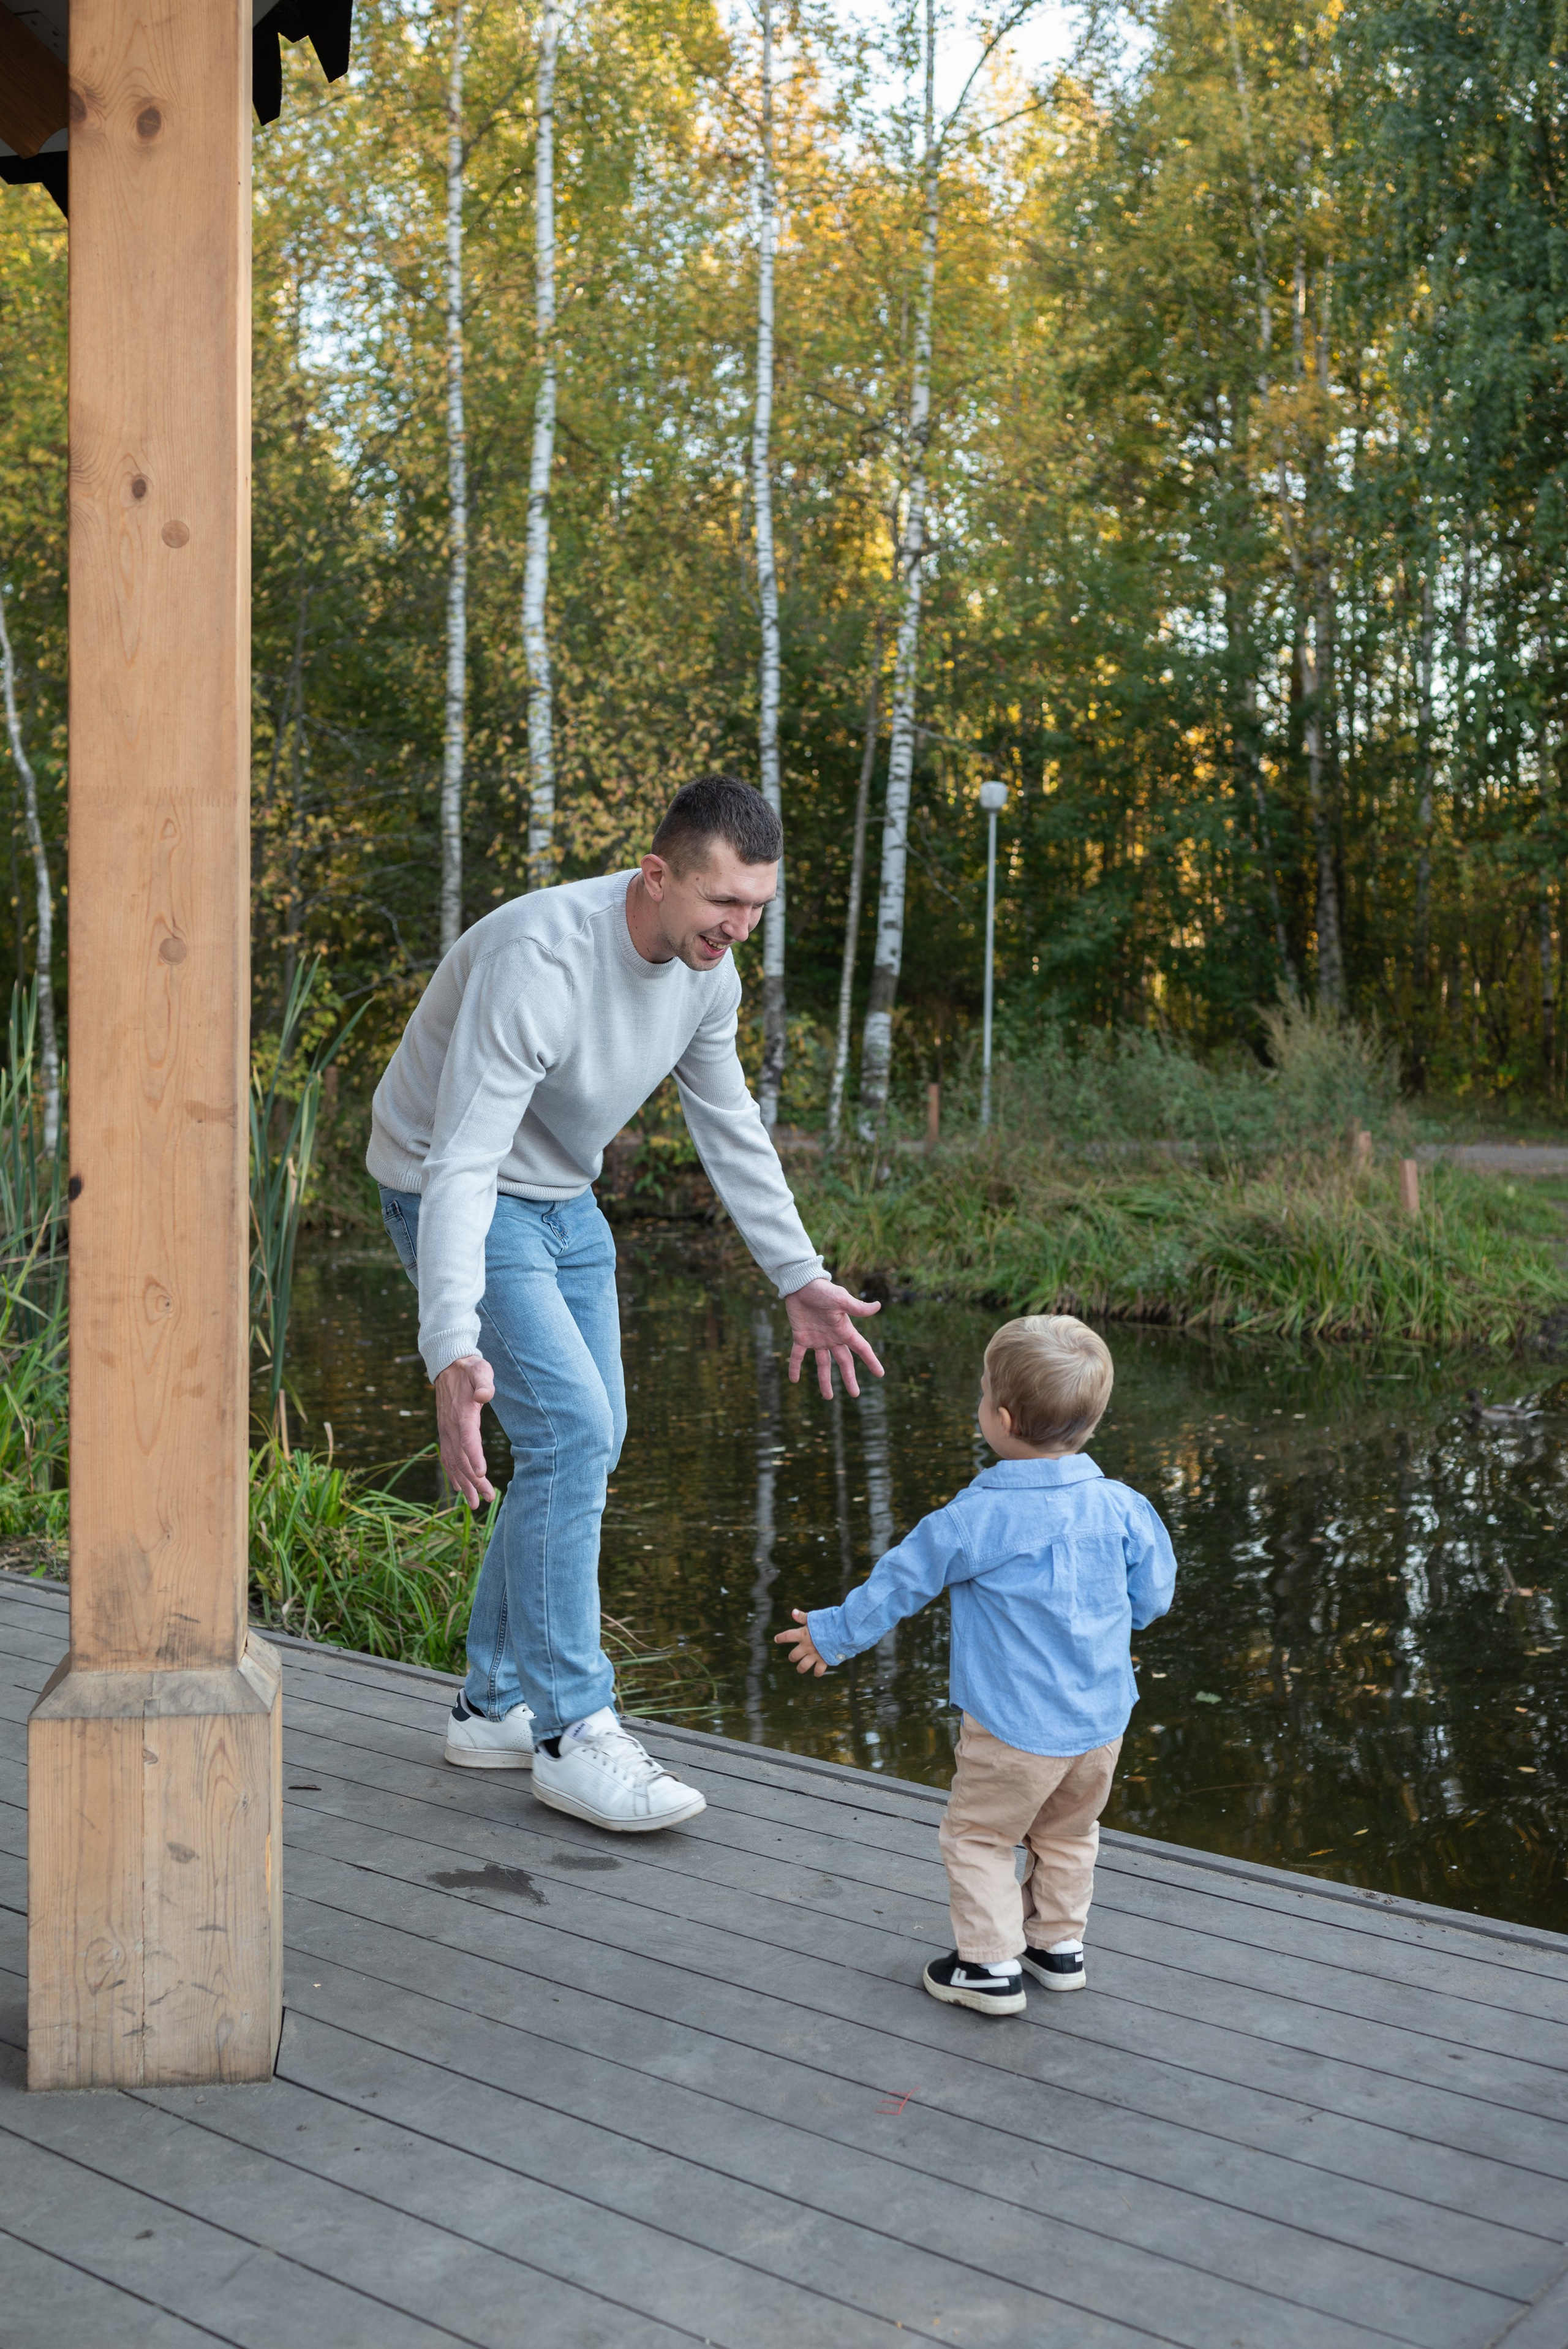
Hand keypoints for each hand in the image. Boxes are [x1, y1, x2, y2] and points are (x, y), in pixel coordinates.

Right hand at [434, 1353, 496, 1507]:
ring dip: (464, 1484)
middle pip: (461, 1458)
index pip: (467, 1439)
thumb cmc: (469, 1369)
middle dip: (474, 1481)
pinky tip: (461, 1490)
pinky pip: (447, 1458)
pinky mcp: (445, 1433)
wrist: (448, 1366)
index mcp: (461, 1414)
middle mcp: (451, 1427)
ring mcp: (446, 1432)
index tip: (482, 1474)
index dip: (474, 1457)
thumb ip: (484, 1381)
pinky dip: (453, 1476)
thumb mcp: (480, 1369)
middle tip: (488, 1498)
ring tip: (476, 1504)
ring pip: (453, 1463)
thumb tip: (485, 1395)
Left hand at [774, 1608, 828, 1676]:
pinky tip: (817, 1672)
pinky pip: (818, 1671)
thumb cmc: (830, 1622)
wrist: (844, 1631)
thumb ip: (803, 1617)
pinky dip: (817, 1672)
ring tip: (800, 1668)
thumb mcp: (815, 1617)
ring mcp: (815, 1655)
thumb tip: (792, 1612)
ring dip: (801, 1668)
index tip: (776, 1639)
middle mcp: (807, 1646)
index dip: (781, 1638)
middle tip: (793, 1657)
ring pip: (803, 1666)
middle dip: (792, 1657)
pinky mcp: (824, 1661)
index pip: (787, 1636)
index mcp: (803, 1634)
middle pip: (793, 1655)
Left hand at [784, 1276, 883, 1399]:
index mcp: (844, 1330)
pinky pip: (797, 1355)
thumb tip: (878, 1306)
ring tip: (828, 1398)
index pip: (861, 1349)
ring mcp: (817, 1338)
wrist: (800, 1284)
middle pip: (844, 1362)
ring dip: (824, 1380)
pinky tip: (793, 1380)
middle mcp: (833, 1337)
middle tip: (855, 1395)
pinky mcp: (801, 1336)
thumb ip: (857, 1307)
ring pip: (823, 1364)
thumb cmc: (822, 1290)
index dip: (871, 1361)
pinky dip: (795, 1366)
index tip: (880, 1374)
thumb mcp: (840, 1299)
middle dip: (849, 1378)